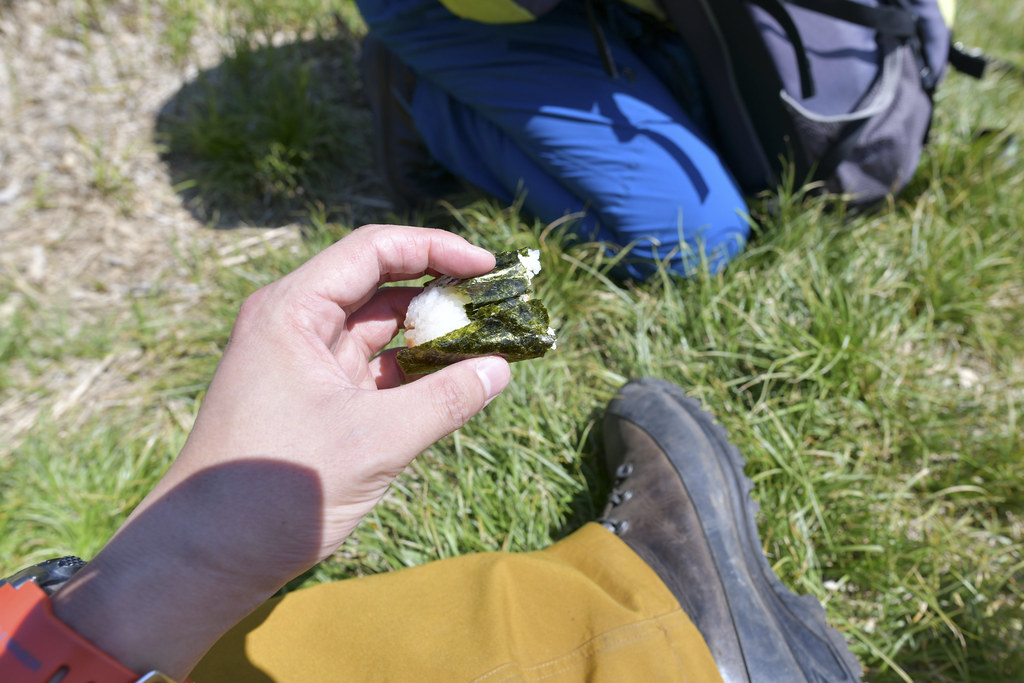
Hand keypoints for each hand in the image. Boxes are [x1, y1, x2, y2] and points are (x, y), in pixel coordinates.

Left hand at [52, 225, 511, 678]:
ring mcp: (304, 367)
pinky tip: (454, 383)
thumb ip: (445, 399)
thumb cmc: (279, 488)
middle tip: (498, 308)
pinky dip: (413, 374)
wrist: (206, 557)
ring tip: (489, 343)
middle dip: (439, 293)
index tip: (488, 268)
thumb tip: (501, 369)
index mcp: (293, 311)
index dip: (434, 250)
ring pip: (379, 332)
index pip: (373, 252)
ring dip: (430, 336)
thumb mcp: (375, 440)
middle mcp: (296, 327)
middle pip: (378, 287)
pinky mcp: (315, 404)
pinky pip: (374, 372)